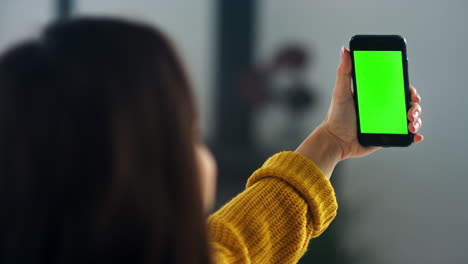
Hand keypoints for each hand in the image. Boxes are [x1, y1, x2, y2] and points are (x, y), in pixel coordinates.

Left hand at [296, 46, 423, 177]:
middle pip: (408, 103)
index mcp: (376, 96)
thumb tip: (345, 49)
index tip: (411, 92)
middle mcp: (383, 108)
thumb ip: (344, 71)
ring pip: (409, 118)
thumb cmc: (336, 116)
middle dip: (415, 105)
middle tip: (412, 108)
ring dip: (417, 119)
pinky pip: (404, 135)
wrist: (335, 141)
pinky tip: (416, 135)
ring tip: (411, 124)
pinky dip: (414, 135)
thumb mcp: (341, 92)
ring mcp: (386, 123)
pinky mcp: (386, 137)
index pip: (397, 88)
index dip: (408, 89)